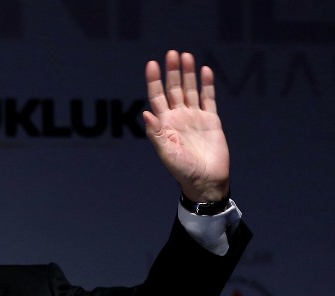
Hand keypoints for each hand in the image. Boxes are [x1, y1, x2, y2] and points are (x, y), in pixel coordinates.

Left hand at [143, 51, 228, 201]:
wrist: (206, 181)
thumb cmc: (182, 171)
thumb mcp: (166, 153)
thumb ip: (156, 134)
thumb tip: (146, 113)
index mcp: (165, 124)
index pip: (157, 97)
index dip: (154, 81)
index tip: (152, 64)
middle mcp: (178, 117)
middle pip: (173, 89)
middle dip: (172, 72)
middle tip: (172, 53)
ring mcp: (194, 117)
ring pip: (190, 90)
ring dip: (188, 74)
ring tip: (186, 56)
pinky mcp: (210, 120)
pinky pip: (208, 98)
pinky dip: (206, 85)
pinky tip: (204, 70)